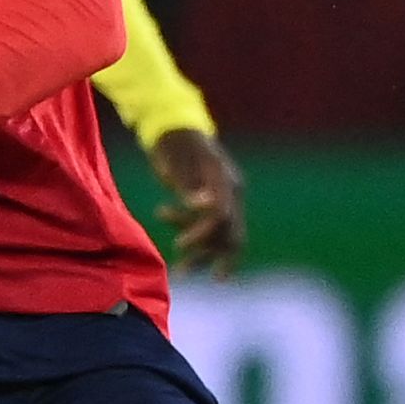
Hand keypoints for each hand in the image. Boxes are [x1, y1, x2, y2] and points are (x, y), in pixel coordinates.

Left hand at [150, 129, 246, 277]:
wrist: (174, 131)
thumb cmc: (174, 143)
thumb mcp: (179, 161)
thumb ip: (190, 183)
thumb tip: (205, 206)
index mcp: (224, 179)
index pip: (221, 214)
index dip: (203, 232)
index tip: (180, 244)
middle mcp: (230, 192)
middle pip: (229, 232)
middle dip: (208, 253)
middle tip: (184, 271)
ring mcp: (225, 200)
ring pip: (220, 237)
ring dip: (201, 255)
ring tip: (179, 272)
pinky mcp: (214, 206)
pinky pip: (212, 233)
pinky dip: (197, 244)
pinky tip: (178, 253)